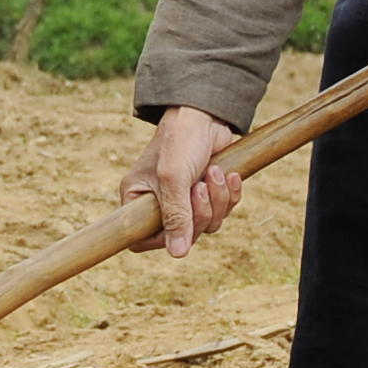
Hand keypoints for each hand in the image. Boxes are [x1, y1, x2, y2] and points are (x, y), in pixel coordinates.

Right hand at [123, 106, 244, 255]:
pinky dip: (229, 195)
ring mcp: (185, 198)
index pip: (142, 239)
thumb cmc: (180, 140)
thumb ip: (176, 217)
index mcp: (137, 199)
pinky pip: (223, 210)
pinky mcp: (207, 192)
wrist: (206, 114)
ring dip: (217, 201)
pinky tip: (228, 174)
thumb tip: (178, 254)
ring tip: (214, 173)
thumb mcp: (173, 179)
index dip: (164, 238)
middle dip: (200, 213)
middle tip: (201, 187)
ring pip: (208, 224)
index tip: (182, 221)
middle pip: (183, 234)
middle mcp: (159, 203)